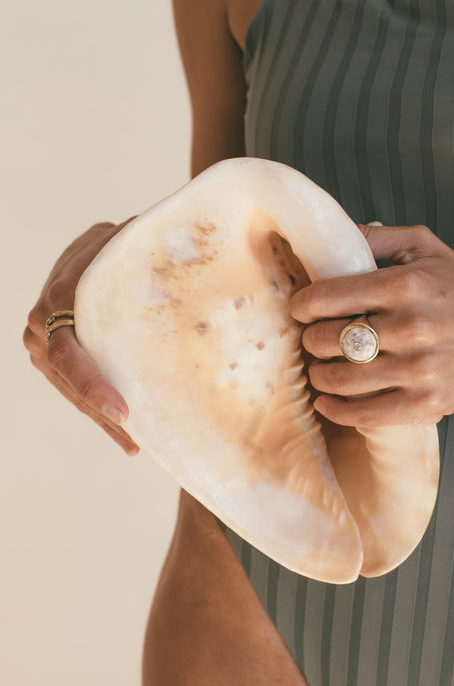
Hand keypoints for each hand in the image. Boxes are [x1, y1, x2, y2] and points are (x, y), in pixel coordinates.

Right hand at [24, 219, 139, 454]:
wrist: (90, 246)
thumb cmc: (117, 243)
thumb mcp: (126, 244)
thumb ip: (143, 252)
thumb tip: (180, 258)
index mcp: (60, 298)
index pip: (70, 354)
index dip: (94, 386)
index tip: (124, 412)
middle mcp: (42, 321)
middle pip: (71, 380)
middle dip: (103, 413)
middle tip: (135, 438)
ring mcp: (40, 339)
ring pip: (71, 389)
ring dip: (102, 418)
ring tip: (134, 442)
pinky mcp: (49, 353)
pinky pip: (71, 387)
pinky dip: (96, 408)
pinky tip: (125, 433)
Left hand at [290, 225, 453, 426]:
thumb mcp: (425, 247)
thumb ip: (378, 238)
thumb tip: (332, 232)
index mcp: (406, 285)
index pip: (328, 297)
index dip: (302, 304)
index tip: (299, 308)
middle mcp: (411, 328)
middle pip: (327, 340)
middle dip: (310, 339)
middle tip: (312, 337)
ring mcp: (419, 370)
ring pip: (340, 379)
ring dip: (319, 374)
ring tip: (320, 366)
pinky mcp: (426, 404)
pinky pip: (365, 415)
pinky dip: (337, 411)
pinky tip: (327, 401)